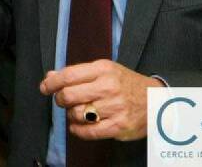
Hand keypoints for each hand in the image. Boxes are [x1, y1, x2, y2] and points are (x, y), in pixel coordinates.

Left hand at [39, 60, 161, 140]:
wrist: (156, 100)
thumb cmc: (124, 84)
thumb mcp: (104, 71)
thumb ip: (77, 74)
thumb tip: (50, 77)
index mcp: (103, 69)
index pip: (68, 75)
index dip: (51, 83)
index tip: (45, 87)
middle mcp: (109, 87)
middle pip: (69, 95)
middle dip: (60, 100)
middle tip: (63, 101)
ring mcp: (115, 107)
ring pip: (77, 114)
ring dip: (71, 114)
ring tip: (77, 111)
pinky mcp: (119, 126)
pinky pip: (89, 132)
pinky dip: (78, 130)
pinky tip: (78, 126)